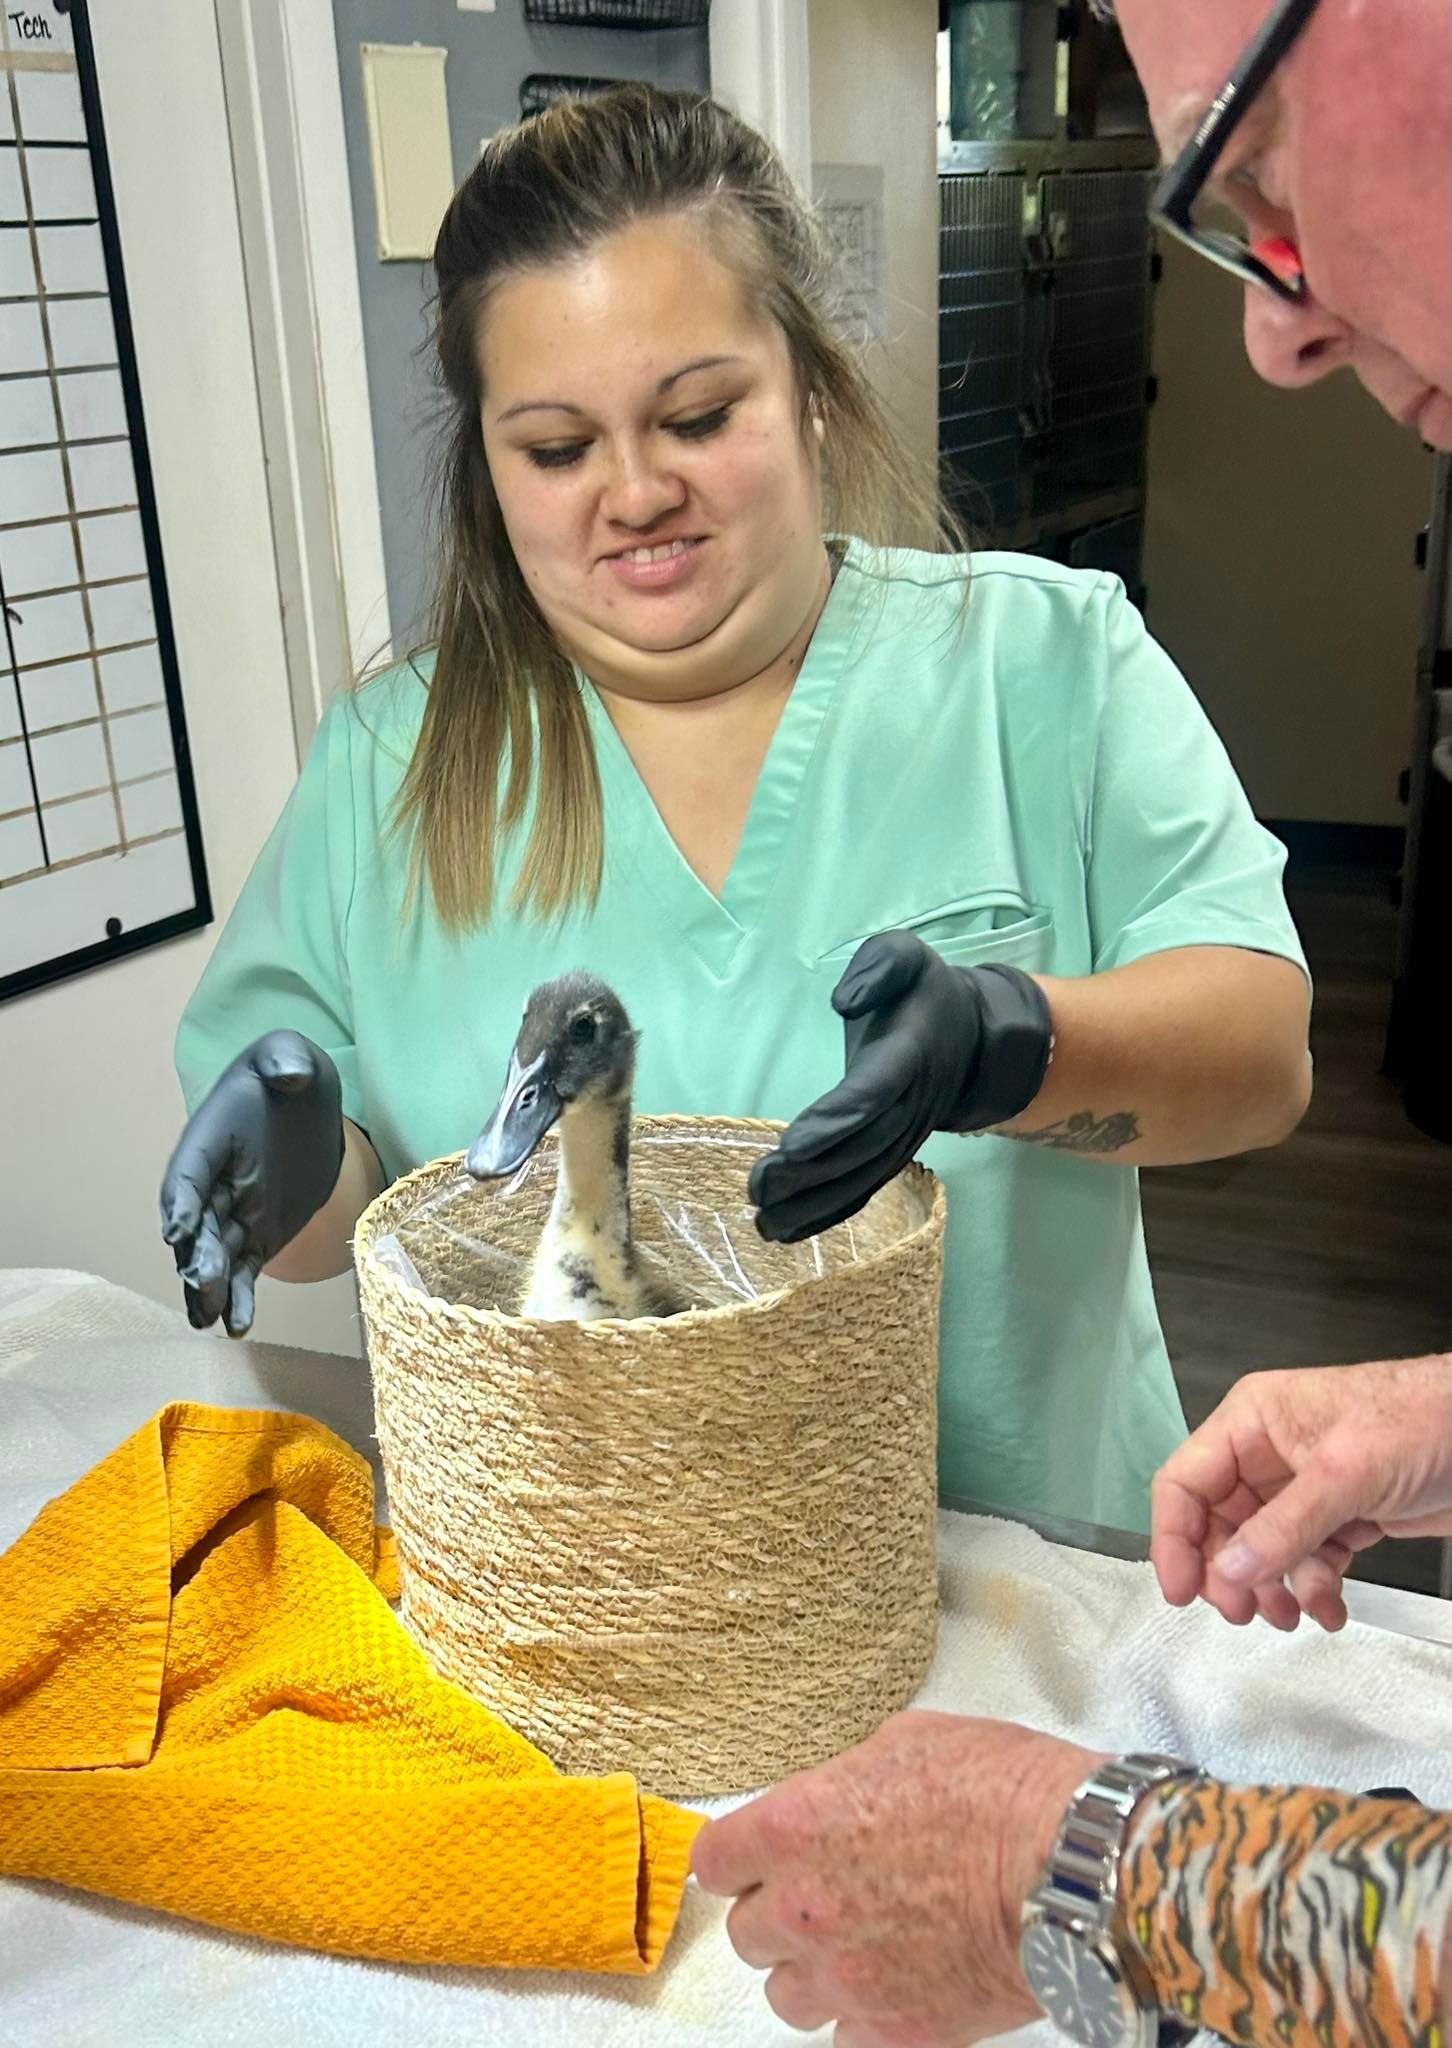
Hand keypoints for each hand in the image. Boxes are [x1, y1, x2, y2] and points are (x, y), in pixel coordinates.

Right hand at [159, 1031, 343, 1337]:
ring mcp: (234, 1214)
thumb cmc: (288, 1076)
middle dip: (197, 1254)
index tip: (177, 1228)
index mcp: (208, 1141)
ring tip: (209, 1319)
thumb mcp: (287, 1055)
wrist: (308, 1106)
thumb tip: (291, 1074)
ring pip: (215, 1257)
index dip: (181, 1200)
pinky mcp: (260, 1235)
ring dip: (210, 1287)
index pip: (188, 1173)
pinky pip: (246, 1271)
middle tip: (202, 1281)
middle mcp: (213, 1184)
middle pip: (197, 1225)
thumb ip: (284, 1061)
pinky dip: (241, 1299)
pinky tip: (238, 1326)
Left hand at [691, 1710, 1098, 2046]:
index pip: (714, 1861)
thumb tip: (833, 1800)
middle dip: (778, 1912)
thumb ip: (845, 1781)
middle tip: (825, 1894)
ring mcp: (847, 1978)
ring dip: (812, 1969)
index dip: (737, 1858)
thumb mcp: (906, 1743)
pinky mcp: (896, 2031)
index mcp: (795, 1827)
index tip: (755, 1858)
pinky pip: (844, 2038)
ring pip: (786, 1995)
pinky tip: (894, 1983)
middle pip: (745, 1933)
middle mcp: (805, 1908)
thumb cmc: (1001, 1790)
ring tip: (860, 1945)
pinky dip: (861, 2016)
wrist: (1073, 1867)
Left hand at [751, 931, 1051, 1242]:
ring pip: (861, 1177)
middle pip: (862, 1146)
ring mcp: (904, 1135)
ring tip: (762, 1220)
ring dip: (812, 1204)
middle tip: (760, 1187)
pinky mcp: (893, 1153)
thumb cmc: (924, 991)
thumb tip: (845, 1000)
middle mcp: (910, 1104)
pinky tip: (784, 1231)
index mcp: (910, 1053)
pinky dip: (825, 1215)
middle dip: (811, 1172)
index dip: (837, 1119)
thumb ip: (880, 966)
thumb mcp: (907, 955)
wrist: (972, 1036)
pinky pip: (863, 1189)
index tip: (791, 1144)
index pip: (875, 1090)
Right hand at [1151, 1358, 1451, 1632]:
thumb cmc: (1424, 1416)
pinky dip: (1314, 1589)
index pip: (1186, 1481)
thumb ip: (1285, 1525)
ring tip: (1294, 1612)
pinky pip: (1308, 1561)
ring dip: (1274, 1588)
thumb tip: (1231, 1570)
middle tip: (1245, 1610)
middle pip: (1220, 1524)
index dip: (1174, 1536)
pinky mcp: (1341, 1514)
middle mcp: (1270, 1453)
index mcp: (1253, 1420)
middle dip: (1231, 1573)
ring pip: (1263, 1550)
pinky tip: (1330, 1606)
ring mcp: (1305, 1486)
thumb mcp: (1346, 1472)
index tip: (1181, 1588)